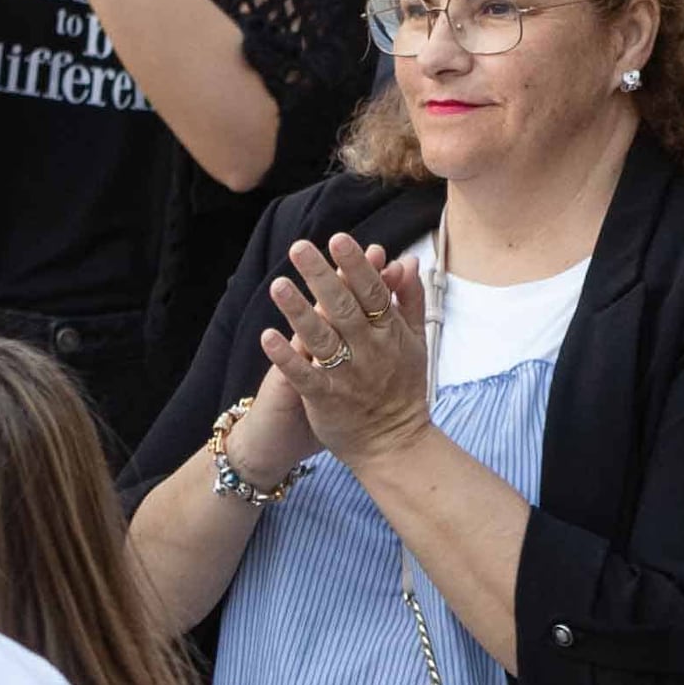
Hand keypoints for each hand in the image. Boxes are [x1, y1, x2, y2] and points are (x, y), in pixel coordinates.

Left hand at [261, 234, 429, 461]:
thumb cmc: (405, 389)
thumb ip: (410, 300)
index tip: (339, 239)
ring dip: (299, 310)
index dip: (356, 265)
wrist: (395, 444)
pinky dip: (286, 357)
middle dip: (322, 276)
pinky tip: (266, 336)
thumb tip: (408, 262)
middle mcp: (369, 350)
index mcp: (390, 333)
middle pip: (344, 307)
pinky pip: (304, 376)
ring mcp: (347, 376)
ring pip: (321, 338)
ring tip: (278, 284)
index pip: (373, 291)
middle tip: (299, 248)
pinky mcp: (326, 400)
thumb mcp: (416, 342)